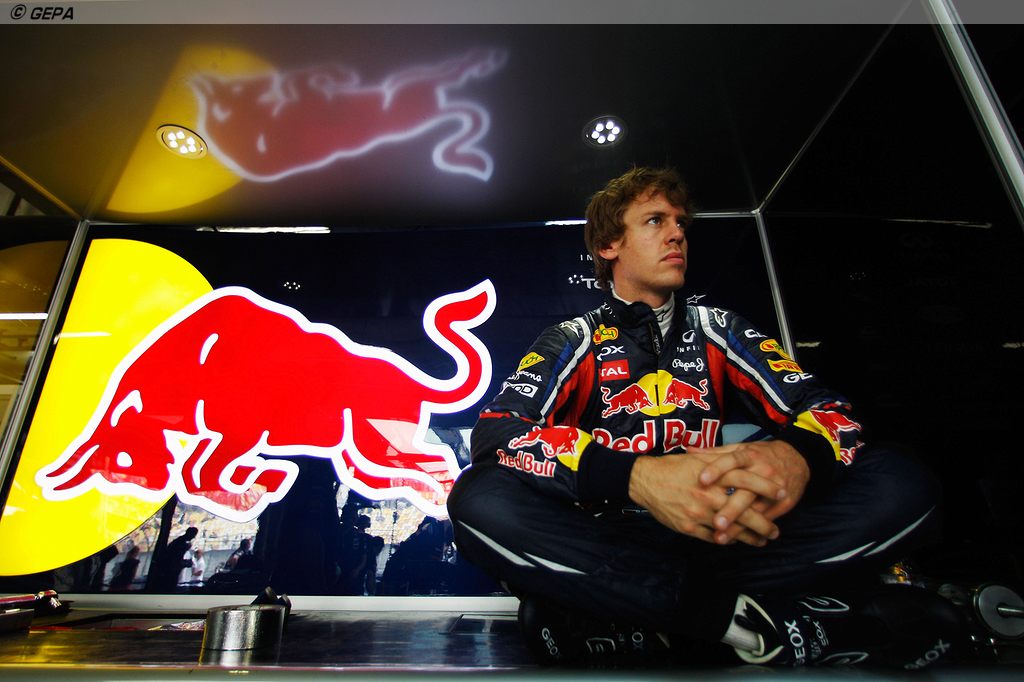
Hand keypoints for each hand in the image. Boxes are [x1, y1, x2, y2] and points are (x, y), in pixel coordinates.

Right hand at [628, 452, 784, 545]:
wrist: (645, 481)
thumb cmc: (672, 467)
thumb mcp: (697, 458)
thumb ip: (720, 459)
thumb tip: (743, 458)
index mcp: (713, 475)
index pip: (747, 480)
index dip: (767, 487)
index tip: (782, 494)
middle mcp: (709, 495)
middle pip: (745, 512)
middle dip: (764, 524)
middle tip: (776, 530)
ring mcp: (699, 513)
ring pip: (732, 530)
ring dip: (749, 537)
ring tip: (761, 541)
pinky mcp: (689, 527)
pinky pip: (714, 538)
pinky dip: (727, 540)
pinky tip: (735, 540)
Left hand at [693, 440, 808, 543]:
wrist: (798, 459)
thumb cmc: (762, 455)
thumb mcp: (741, 448)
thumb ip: (715, 453)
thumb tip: (689, 451)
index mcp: (749, 456)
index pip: (731, 461)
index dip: (716, 469)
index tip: (701, 480)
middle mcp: (762, 472)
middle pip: (745, 492)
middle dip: (731, 509)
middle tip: (715, 523)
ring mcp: (773, 490)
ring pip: (755, 511)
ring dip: (739, 527)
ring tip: (721, 538)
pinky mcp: (783, 504)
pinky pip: (765, 519)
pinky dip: (752, 532)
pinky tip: (739, 541)